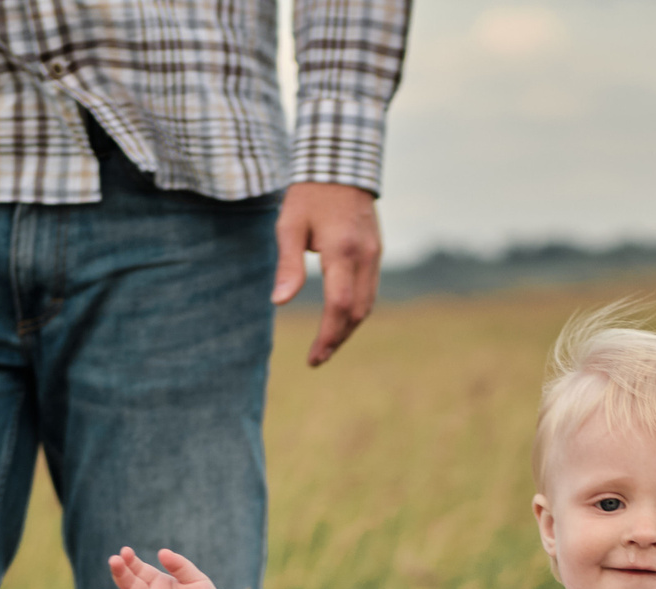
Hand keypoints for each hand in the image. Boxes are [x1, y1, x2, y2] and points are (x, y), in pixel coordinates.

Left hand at [273, 182, 381, 365]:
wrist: (341, 165)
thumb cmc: (309, 195)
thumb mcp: (289, 226)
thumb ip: (288, 266)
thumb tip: (279, 302)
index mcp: (342, 251)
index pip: (339, 306)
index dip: (328, 336)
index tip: (314, 357)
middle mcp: (365, 257)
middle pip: (357, 313)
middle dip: (338, 339)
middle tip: (317, 357)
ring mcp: (375, 256)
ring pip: (367, 305)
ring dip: (347, 329)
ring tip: (327, 344)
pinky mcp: (376, 253)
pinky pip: (369, 291)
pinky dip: (355, 311)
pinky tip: (339, 318)